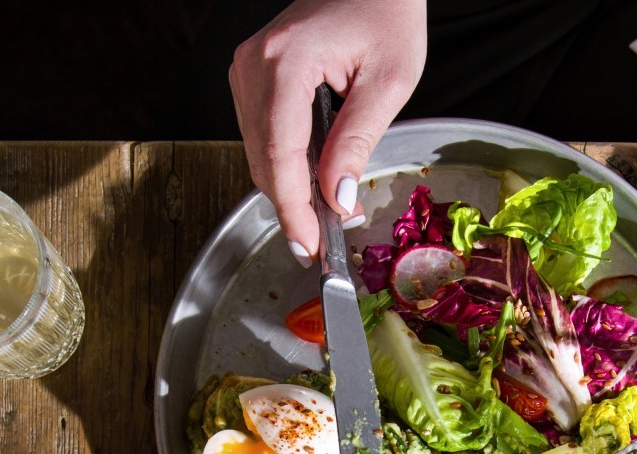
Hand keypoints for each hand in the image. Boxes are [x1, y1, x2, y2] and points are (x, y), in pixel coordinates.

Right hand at [230, 0, 426, 262]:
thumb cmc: (387, 14)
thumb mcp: (389, 82)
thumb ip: (357, 141)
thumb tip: (335, 196)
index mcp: (285, 62)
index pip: (278, 155)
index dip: (293, 210)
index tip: (309, 247)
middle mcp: (254, 64)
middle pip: (263, 160)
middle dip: (294, 206)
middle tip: (327, 240)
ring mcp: (247, 68)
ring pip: (259, 153)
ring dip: (291, 188)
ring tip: (330, 210)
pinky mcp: (253, 74)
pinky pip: (263, 134)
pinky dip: (287, 163)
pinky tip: (316, 178)